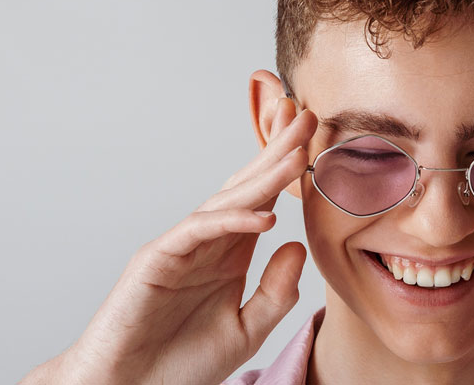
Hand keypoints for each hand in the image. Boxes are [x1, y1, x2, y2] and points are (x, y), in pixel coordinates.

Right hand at [21, 98, 317, 384]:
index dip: (288, 168)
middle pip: (248, 185)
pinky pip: (199, 231)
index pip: (264, 199)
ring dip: (263, 175)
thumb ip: (276, 291)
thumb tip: (298, 242)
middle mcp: (208, 241)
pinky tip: (264, 215)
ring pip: (227, 200)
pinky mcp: (157, 259)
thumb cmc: (181, 363)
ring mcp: (181, 246)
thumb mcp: (247, 329)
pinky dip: (231, 220)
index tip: (315, 138)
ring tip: (296, 151)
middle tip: (306, 114)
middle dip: (277, 150)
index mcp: (230, 252)